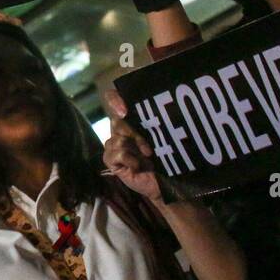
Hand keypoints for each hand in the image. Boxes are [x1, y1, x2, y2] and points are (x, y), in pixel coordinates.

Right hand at [101, 88, 163, 204]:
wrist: (168, 181)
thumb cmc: (167, 155)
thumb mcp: (162, 133)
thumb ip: (151, 120)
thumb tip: (144, 109)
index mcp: (131, 118)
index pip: (113, 98)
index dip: (114, 99)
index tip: (124, 110)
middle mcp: (120, 130)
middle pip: (116, 121)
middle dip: (134, 133)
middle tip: (149, 147)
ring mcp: (114, 145)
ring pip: (117, 138)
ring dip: (134, 148)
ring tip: (147, 156)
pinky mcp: (111, 160)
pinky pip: (114, 154)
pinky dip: (129, 160)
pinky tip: (137, 166)